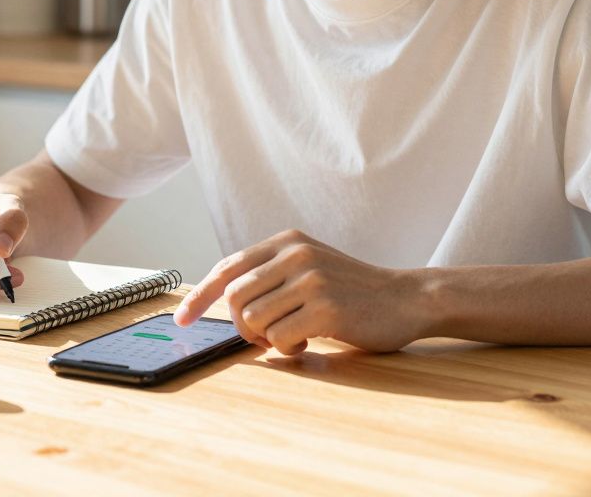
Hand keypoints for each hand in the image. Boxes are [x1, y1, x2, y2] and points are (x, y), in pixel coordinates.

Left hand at [174, 229, 427, 354]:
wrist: (407, 298)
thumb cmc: (352, 292)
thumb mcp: (308, 267)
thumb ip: (270, 275)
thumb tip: (219, 301)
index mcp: (286, 242)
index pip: (228, 268)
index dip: (200, 295)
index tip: (182, 319)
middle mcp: (295, 254)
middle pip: (235, 297)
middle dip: (242, 326)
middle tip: (265, 337)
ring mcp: (311, 279)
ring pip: (254, 319)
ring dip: (267, 339)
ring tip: (294, 336)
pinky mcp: (326, 308)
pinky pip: (280, 338)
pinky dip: (287, 348)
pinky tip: (309, 342)